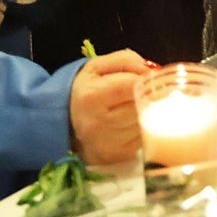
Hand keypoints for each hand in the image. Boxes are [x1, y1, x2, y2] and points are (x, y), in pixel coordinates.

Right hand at [69, 49, 150, 164]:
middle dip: (146, 96)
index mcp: (91, 96)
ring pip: (145, 122)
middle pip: (140, 104)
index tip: (144, 79)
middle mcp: (97, 122)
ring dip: (146, 113)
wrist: (67, 122)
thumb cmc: (86, 90)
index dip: (143, 79)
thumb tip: (149, 70)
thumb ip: (126, 60)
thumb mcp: (98, 67)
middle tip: (142, 93)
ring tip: (133, 108)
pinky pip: (143, 137)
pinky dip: (142, 128)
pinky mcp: (117, 156)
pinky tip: (130, 123)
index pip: (132, 84)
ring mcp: (107, 142)